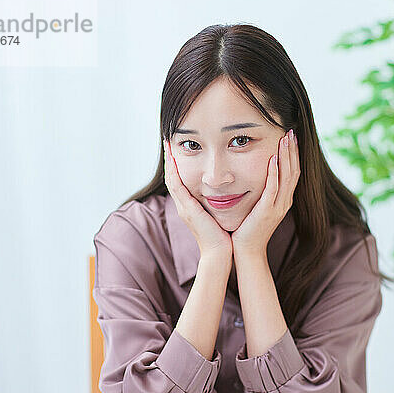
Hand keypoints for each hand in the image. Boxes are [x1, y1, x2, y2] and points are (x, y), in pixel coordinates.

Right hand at [163, 138, 233, 261]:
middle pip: (172, 177)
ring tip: (167, 144)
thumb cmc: (223, 236)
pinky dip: (174, 172)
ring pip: (171, 179)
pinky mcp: (188, 210)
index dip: (177, 164)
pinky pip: (177, 187)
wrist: (220, 254)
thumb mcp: (218, 215)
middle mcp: (184, 205)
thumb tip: (225, 191)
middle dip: (169, 159)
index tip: (176, 148)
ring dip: (168, 161)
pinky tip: (173, 159)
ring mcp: (183, 208)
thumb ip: (217, 203)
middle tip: (168, 140)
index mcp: (190, 206)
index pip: (180, 180)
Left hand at [231, 129, 300, 257]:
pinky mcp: (267, 211)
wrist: (247, 251)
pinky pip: (273, 189)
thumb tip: (256, 175)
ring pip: (287, 176)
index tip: (290, 137)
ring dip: (286, 156)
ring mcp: (278, 207)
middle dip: (292, 150)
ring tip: (285, 139)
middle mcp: (284, 202)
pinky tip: (273, 159)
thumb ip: (261, 192)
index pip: (292, 172)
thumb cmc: (248, 228)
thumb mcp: (257, 206)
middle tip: (291, 131)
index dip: (293, 154)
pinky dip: (274, 173)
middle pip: (294, 170)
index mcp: (283, 200)